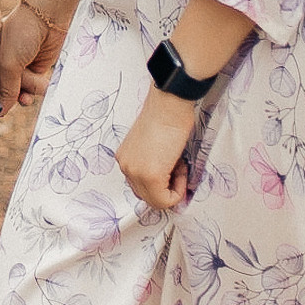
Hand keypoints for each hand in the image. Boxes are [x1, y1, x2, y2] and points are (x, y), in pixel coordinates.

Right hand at [0, 2, 66, 108]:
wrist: (44, 19)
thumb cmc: (19, 36)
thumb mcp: (7, 65)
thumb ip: (4, 91)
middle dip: (1, 101)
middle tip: (2, 103)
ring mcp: (16, 68)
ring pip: (14, 92)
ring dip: (17, 99)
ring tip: (22, 98)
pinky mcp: (33, 70)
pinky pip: (30, 89)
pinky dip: (30, 94)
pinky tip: (28, 97)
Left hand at [116, 88, 198, 209]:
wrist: (169, 104)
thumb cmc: (167, 117)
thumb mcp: (153, 147)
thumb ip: (152, 165)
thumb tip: (165, 183)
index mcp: (124, 158)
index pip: (142, 187)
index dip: (163, 182)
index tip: (173, 166)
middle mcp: (125, 166)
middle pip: (148, 196)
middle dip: (167, 187)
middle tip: (177, 166)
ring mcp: (135, 172)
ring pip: (157, 201)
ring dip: (173, 187)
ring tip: (178, 163)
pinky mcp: (149, 176)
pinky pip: (166, 200)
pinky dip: (178, 190)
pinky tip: (180, 167)